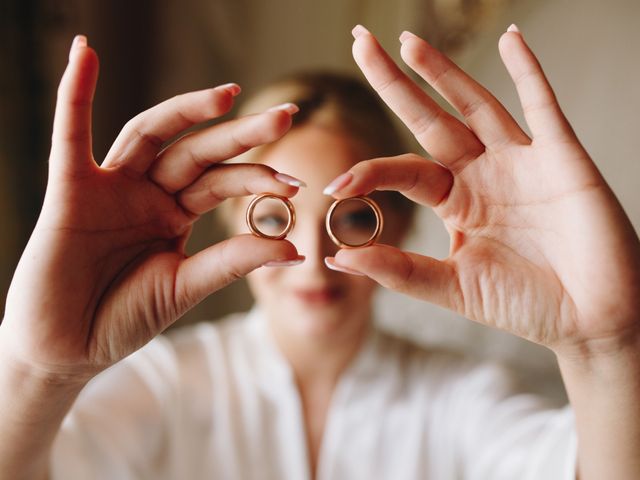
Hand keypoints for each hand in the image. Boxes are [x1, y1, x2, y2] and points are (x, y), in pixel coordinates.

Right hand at [0, 36, 301, 379]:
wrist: (68, 349)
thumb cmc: (124, 318)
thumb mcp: (186, 286)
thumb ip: (233, 262)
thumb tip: (296, 248)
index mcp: (173, 215)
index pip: (221, 184)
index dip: (257, 179)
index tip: (295, 184)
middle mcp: (145, 193)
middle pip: (197, 151)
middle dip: (240, 134)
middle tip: (286, 116)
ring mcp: (109, 187)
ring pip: (151, 135)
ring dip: (186, 110)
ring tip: (229, 94)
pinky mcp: (70, 191)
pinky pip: (70, 136)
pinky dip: (74, 95)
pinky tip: (86, 56)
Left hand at [326, 26, 639, 355]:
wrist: (590, 320)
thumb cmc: (525, 305)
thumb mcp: (452, 287)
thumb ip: (398, 270)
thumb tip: (337, 257)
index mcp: (456, 202)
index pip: (404, 171)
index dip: (370, 172)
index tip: (335, 184)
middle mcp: (483, 174)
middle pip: (430, 120)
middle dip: (396, 83)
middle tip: (361, 43)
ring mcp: (520, 161)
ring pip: (476, 104)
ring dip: (444, 72)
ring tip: (408, 42)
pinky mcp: (561, 157)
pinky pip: (543, 106)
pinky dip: (529, 72)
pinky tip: (510, 40)